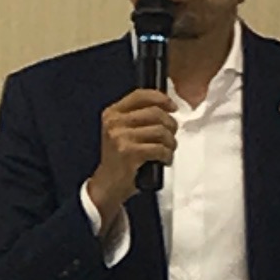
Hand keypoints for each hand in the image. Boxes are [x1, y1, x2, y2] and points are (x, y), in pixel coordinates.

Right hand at [85, 87, 178, 230]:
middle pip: (155, 113)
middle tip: (171, 136)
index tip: (172, 107)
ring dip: (171, 143)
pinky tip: (164, 160)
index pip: (140, 95)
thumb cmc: (120, 158)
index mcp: (112, 113)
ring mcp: (120, 137)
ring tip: (168, 150)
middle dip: (170, 125)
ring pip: (161, 131)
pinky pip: (160, 148)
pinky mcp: (129, 153)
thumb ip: (138, 117)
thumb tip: (168, 106)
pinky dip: (167, 155)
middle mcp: (114, 122)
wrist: (107, 185)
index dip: (161, 98)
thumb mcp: (122, 131)